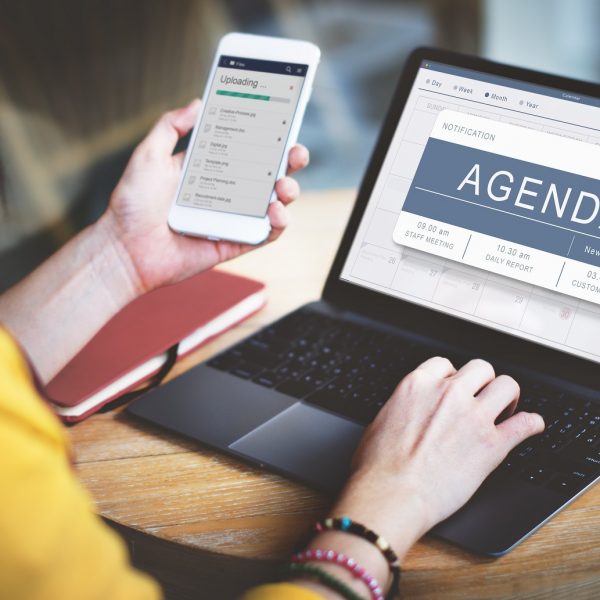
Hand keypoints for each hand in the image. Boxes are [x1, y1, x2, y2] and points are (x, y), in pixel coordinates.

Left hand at [100, 99, 308, 294]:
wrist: (124, 248)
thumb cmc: (132, 204)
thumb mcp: (149, 155)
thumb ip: (171, 126)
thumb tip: (198, 103)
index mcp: (210, 169)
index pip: (246, 149)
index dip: (268, 137)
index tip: (282, 123)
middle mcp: (226, 193)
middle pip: (268, 174)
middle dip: (289, 162)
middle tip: (296, 152)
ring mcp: (232, 219)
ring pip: (274, 203)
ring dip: (288, 192)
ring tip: (283, 186)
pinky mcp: (235, 243)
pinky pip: (266, 234)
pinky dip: (278, 223)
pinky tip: (276, 211)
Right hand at [291, 357, 544, 598]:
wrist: (391, 494)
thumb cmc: (378, 466)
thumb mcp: (381, 421)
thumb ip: (403, 407)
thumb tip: (408, 412)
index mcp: (418, 385)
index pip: (445, 364)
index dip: (452, 377)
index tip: (454, 388)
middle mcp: (448, 394)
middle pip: (481, 368)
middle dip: (483, 382)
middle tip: (482, 397)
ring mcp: (473, 416)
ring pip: (506, 386)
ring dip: (508, 396)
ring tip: (506, 408)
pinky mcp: (492, 444)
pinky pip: (525, 424)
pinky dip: (532, 424)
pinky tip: (530, 426)